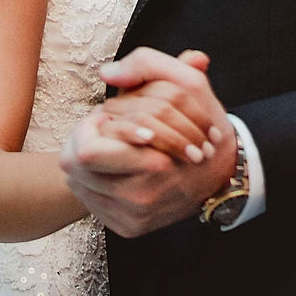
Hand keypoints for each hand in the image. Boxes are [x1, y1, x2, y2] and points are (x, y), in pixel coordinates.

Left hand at [60, 48, 234, 237]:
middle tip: (107, 133)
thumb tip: (107, 72)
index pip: (85, 151)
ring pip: (78, 184)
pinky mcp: (129, 229)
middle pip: (74, 167)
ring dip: (87, 163)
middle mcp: (139, 199)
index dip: (94, 126)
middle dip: (85, 143)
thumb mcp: (184, 84)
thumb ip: (146, 65)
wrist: (222, 174)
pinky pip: (91, 203)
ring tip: (112, 149)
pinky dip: (95, 183)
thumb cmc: (199, 125)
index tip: (110, 119)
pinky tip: (115, 171)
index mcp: (152, 165)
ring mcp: (133, 218)